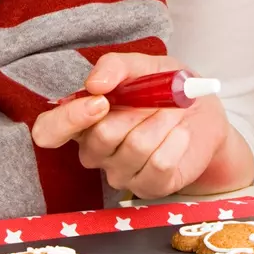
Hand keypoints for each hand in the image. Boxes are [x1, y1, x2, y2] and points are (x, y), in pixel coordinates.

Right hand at [31, 53, 253, 198]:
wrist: (204, 115)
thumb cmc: (167, 90)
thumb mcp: (144, 66)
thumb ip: (116, 66)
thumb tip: (96, 83)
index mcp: (82, 118)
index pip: (49, 131)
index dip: (69, 119)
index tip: (101, 101)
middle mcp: (94, 150)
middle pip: (101, 137)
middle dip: (140, 109)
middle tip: (161, 99)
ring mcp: (119, 173)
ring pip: (135, 147)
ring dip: (164, 121)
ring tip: (174, 113)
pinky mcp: (148, 187)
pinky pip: (159, 164)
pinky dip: (177, 141)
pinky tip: (181, 135)